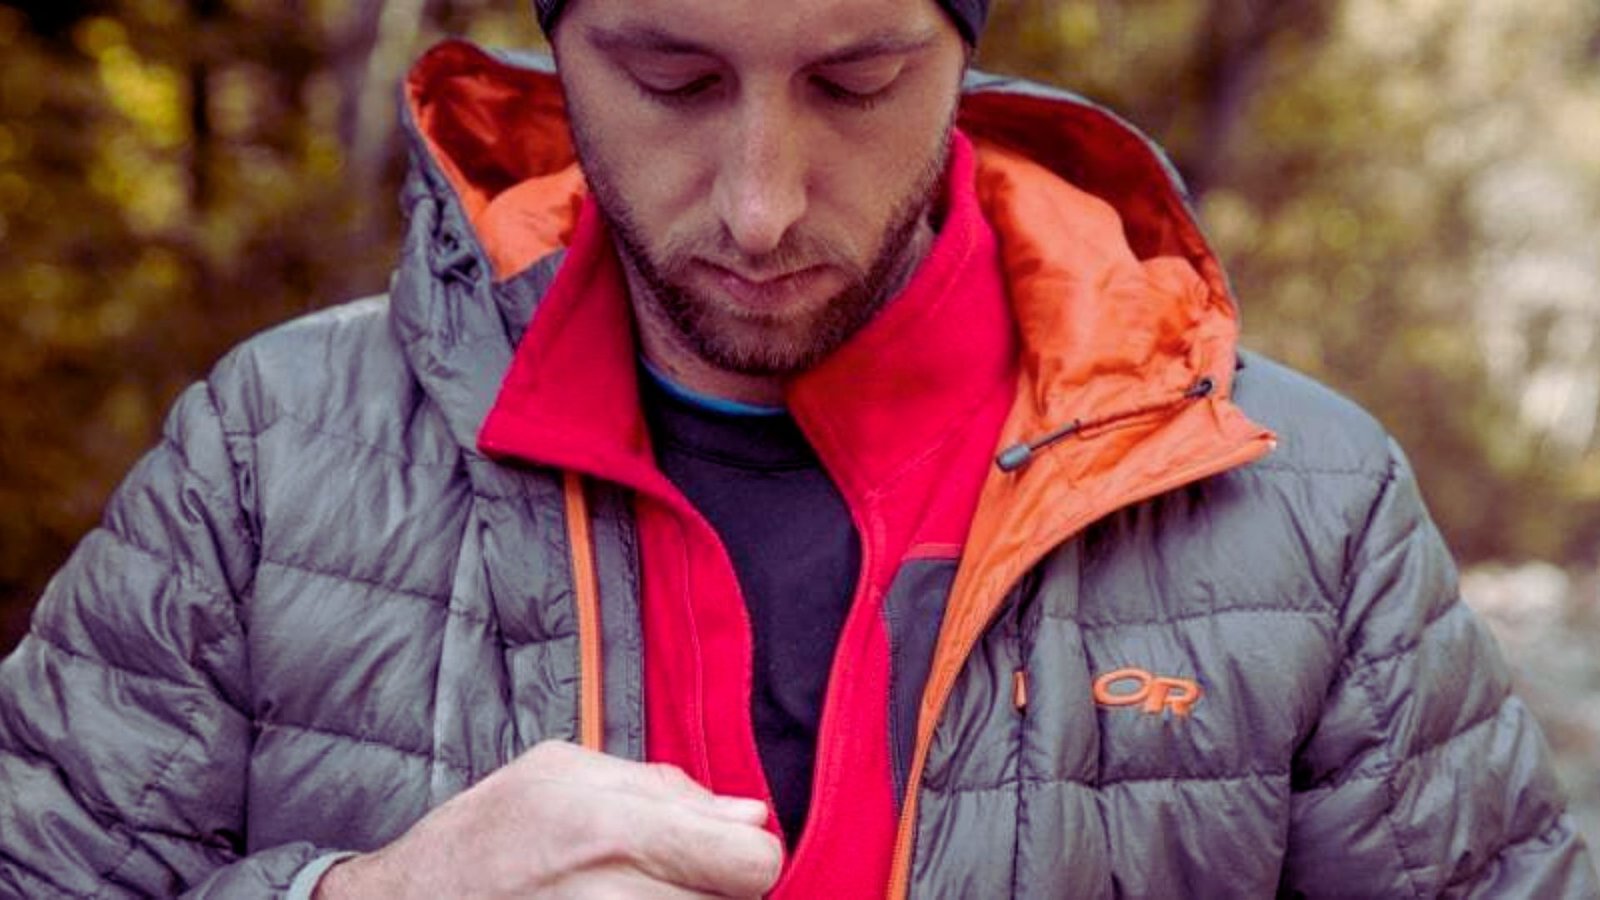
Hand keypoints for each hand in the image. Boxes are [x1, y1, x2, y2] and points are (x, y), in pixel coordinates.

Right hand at [314, 740, 781, 898]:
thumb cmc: (483, 833)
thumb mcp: (564, 771)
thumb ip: (665, 788)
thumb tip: (749, 815)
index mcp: (615, 832)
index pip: (753, 864)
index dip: (747, 854)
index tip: (724, 849)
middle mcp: (618, 899)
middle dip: (712, 884)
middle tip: (670, 869)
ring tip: (633, 886)